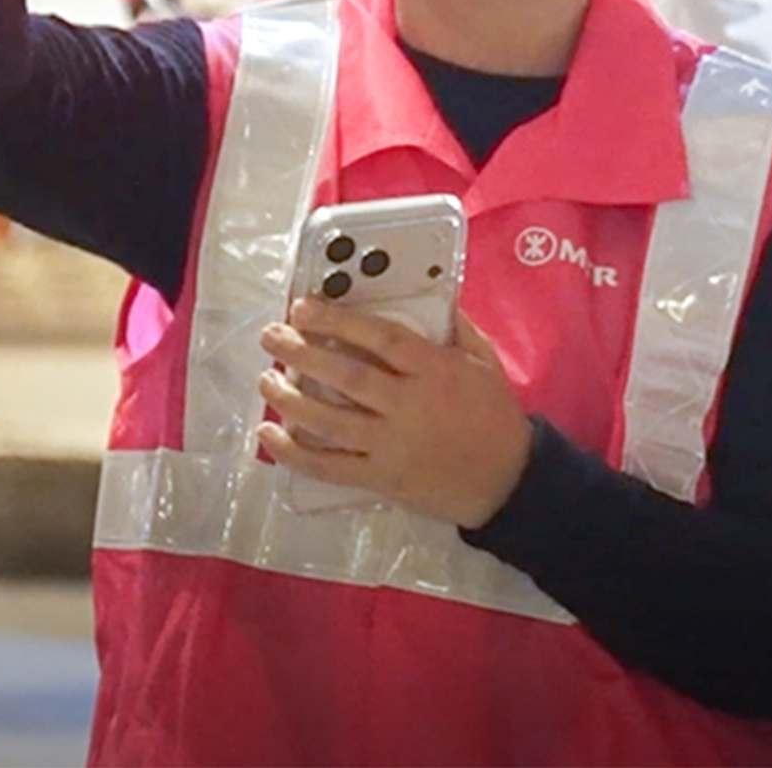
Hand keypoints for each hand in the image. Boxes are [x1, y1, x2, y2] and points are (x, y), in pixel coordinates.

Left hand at [255, 303, 533, 528]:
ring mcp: (391, 446)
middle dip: (302, 353)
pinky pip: (329, 466)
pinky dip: (295, 453)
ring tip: (265, 379)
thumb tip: (431, 290)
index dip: (339, 321)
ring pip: (329, 422)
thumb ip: (457, 326)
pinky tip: (270, 435)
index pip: (381, 338)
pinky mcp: (380, 478)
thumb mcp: (484, 361)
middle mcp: (408, 406)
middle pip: (346, 377)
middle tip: (271, 336)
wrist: (506, 481)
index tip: (304, 308)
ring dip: (289, 399)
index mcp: (435, 371)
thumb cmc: (494, 415)